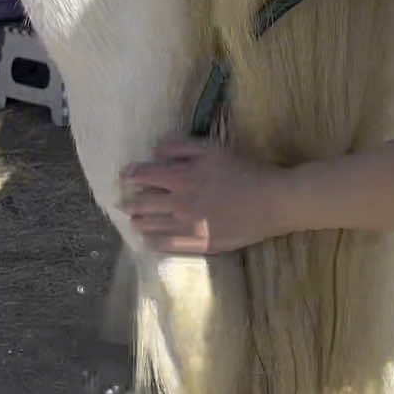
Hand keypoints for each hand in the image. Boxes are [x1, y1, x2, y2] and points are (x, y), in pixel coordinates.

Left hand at [118, 138, 292, 254]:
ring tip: (133, 220)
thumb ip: (181, 147)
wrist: (271, 201)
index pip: (144, 176)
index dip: (131, 175)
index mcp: (181, 177)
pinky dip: (153, 241)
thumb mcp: (213, 149)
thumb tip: (155, 152)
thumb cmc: (244, 170)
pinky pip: (166, 246)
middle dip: (129, 202)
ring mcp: (187, 227)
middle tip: (122, 202)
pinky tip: (149, 239)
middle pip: (142, 204)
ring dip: (138, 221)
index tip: (125, 176)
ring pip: (150, 226)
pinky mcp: (199, 244)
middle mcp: (179, 204)